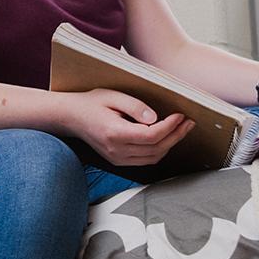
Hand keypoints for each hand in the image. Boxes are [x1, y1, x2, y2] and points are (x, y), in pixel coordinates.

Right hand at [64, 88, 193, 165]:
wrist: (71, 118)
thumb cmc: (91, 104)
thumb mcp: (112, 96)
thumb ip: (135, 106)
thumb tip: (155, 118)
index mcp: (115, 133)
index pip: (151, 136)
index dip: (170, 127)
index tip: (180, 115)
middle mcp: (117, 151)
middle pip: (156, 149)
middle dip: (176, 136)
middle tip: (188, 122)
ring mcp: (117, 159)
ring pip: (153, 158)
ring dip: (170, 144)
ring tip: (180, 129)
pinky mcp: (118, 161)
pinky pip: (145, 160)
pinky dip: (159, 150)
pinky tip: (165, 138)